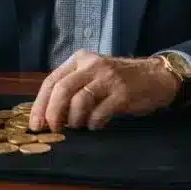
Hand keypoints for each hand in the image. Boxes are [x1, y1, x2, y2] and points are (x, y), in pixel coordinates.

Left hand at [27, 50, 180, 132]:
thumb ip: (72, 88)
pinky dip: (93, 123)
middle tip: (53, 130)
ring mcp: (107, 78)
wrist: (155, 76)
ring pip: (79, 101)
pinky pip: (99, 112)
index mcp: (79, 59)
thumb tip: (47, 116)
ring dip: (75, 120)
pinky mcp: (122, 92)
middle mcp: (91, 65)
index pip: (51, 81)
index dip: (40, 105)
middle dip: (52, 114)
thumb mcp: (92, 75)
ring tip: (79, 126)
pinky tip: (96, 125)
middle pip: (62, 89)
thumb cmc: (118, 80)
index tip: (35, 125)